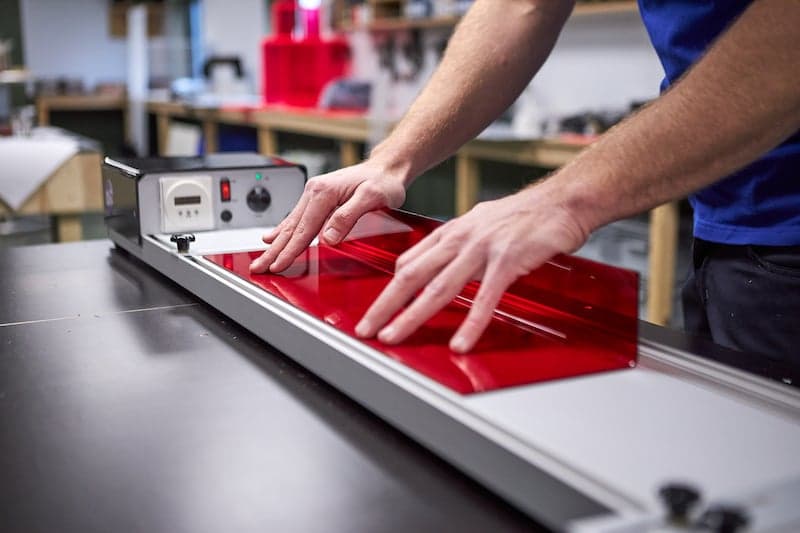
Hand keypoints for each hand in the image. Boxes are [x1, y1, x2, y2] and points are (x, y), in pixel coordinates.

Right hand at [250, 160, 406, 273]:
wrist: (387, 167)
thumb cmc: (383, 180)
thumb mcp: (372, 197)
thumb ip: (347, 217)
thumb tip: (328, 238)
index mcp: (324, 192)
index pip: (304, 229)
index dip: (290, 250)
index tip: (278, 265)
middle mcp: (315, 191)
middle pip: (291, 228)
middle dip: (274, 250)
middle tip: (258, 267)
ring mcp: (315, 194)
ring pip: (291, 224)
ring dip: (276, 243)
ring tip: (261, 258)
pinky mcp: (318, 198)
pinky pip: (297, 218)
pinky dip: (283, 230)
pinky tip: (272, 237)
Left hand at [354, 183, 588, 352]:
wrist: (562, 201)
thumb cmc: (524, 216)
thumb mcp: (480, 225)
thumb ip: (458, 246)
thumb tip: (438, 265)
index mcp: (452, 232)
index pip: (409, 262)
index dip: (389, 288)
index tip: (377, 309)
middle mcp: (460, 239)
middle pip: (412, 276)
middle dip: (385, 305)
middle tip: (366, 329)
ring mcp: (482, 250)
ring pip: (438, 288)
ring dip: (412, 315)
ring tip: (394, 337)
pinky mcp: (508, 261)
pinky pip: (484, 297)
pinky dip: (470, 323)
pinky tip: (459, 343)